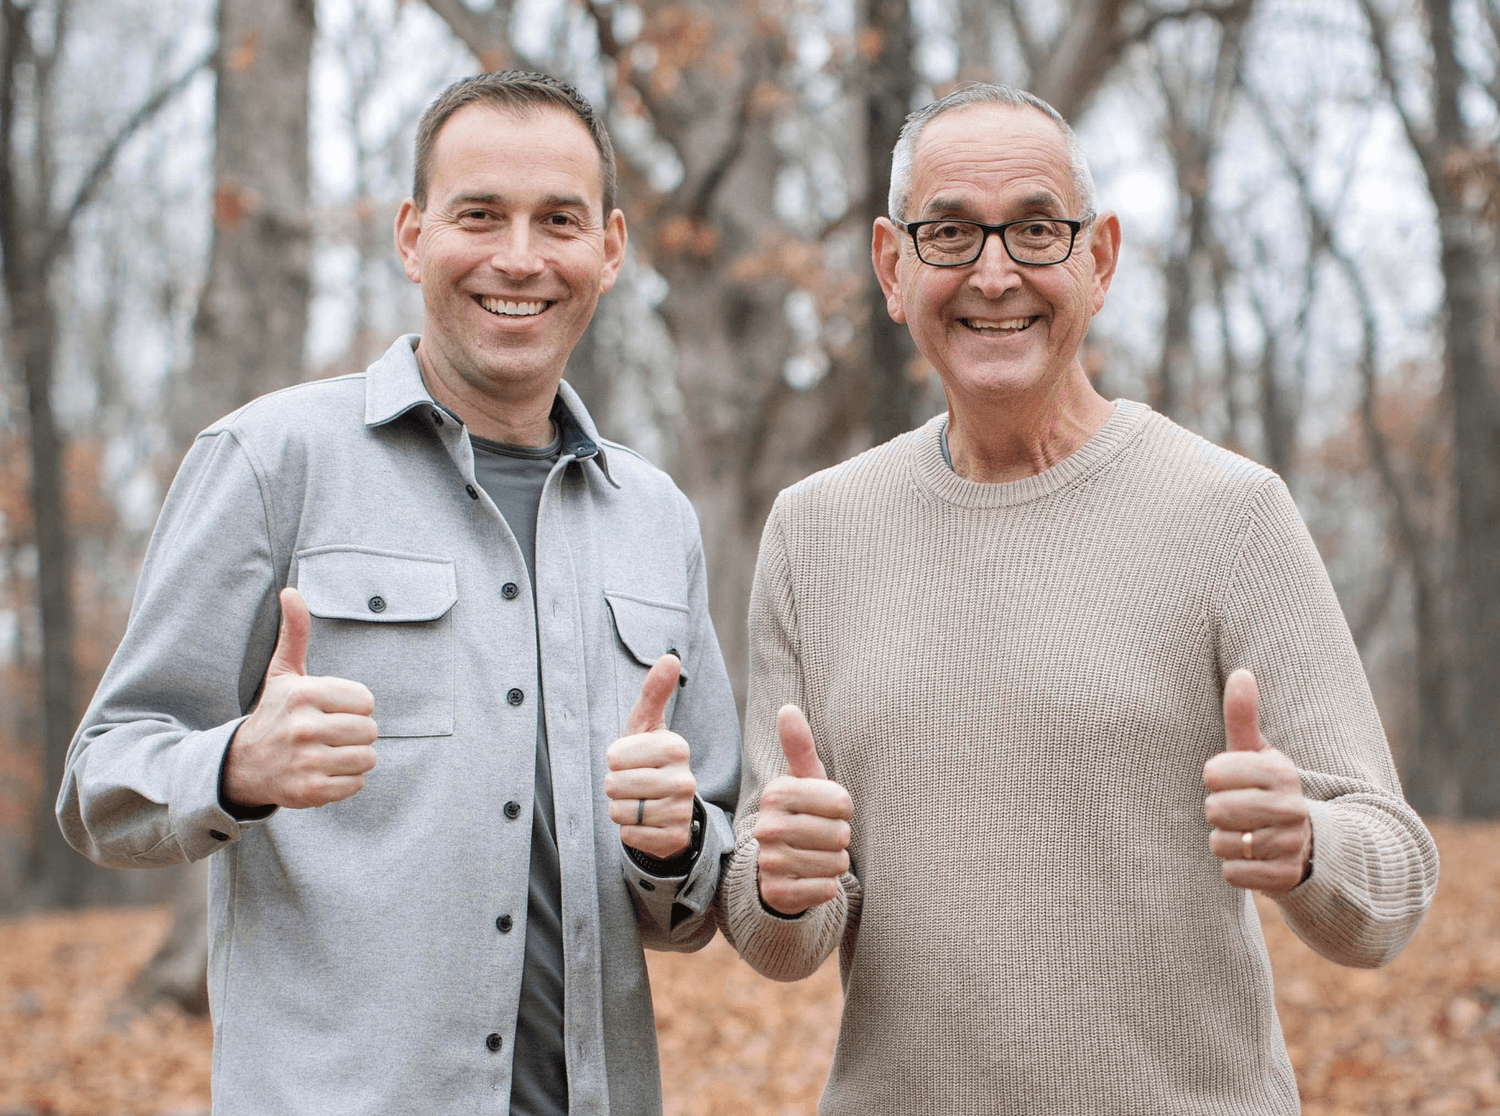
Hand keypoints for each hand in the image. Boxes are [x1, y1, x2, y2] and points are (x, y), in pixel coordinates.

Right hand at [222, 587, 378, 808]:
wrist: (243, 764)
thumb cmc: (275, 712)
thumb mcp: (284, 672)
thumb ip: (295, 632)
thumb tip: (291, 591)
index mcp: (305, 693)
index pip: (367, 701)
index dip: (354, 707)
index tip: (329, 710)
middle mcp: (304, 727)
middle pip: (370, 731)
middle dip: (355, 734)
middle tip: (328, 734)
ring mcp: (306, 761)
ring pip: (368, 758)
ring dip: (353, 758)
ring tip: (327, 752)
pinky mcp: (310, 792)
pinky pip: (357, 784)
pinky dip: (345, 782)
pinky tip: (322, 772)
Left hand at [605, 655, 696, 860]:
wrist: (668, 808)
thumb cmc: (648, 760)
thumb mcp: (647, 725)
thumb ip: (654, 691)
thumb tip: (670, 656)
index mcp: (676, 747)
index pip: (614, 756)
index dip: (614, 760)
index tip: (632, 760)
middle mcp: (684, 780)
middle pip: (614, 785)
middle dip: (615, 787)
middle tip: (633, 784)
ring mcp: (681, 811)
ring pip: (619, 812)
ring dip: (620, 810)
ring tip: (638, 802)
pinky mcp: (674, 839)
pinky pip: (628, 836)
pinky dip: (629, 832)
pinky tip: (645, 823)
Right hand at [753, 705, 852, 916]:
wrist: (778, 867)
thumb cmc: (803, 814)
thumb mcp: (805, 779)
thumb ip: (800, 746)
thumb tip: (787, 708)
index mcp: (776, 793)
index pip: (841, 802)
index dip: (843, 809)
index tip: (826, 811)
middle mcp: (767, 827)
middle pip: (840, 834)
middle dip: (839, 838)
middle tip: (820, 837)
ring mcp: (769, 862)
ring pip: (836, 863)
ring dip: (833, 863)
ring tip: (815, 856)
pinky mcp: (776, 894)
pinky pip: (826, 890)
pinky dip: (826, 887)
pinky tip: (809, 879)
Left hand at [1203, 669, 1312, 893]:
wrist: (1311, 843)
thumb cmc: (1267, 790)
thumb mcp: (1257, 753)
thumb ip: (1243, 717)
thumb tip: (1241, 672)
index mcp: (1281, 772)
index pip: (1213, 774)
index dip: (1214, 779)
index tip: (1233, 781)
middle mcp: (1291, 808)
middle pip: (1214, 810)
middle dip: (1217, 813)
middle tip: (1239, 811)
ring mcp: (1291, 844)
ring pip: (1221, 844)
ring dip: (1225, 842)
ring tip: (1248, 834)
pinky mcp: (1285, 878)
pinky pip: (1232, 875)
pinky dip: (1235, 869)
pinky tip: (1254, 859)